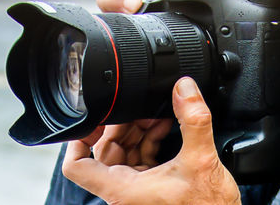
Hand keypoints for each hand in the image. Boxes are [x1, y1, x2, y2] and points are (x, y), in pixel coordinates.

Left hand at [63, 0, 240, 199]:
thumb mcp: (201, 161)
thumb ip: (193, 121)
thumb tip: (184, 89)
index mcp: (123, 189)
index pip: (77, 166)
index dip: (79, 139)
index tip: (93, 118)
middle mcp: (124, 190)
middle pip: (105, 149)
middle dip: (122, 124)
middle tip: (139, 109)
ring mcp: (136, 187)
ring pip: (123, 151)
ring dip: (138, 129)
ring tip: (157, 116)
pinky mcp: (150, 184)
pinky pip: (139, 156)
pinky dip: (148, 139)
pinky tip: (163, 127)